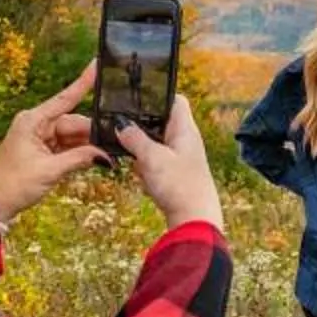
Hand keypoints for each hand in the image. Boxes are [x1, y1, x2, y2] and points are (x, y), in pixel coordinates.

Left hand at [0, 63, 104, 224]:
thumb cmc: (13, 184)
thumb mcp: (50, 171)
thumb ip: (79, 159)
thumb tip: (104, 155)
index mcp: (33, 120)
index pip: (64, 98)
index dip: (83, 82)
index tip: (96, 65)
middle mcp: (36, 124)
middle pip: (73, 122)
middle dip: (91, 133)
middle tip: (112, 145)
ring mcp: (39, 137)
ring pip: (72, 135)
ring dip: (86, 146)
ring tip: (104, 156)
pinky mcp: (42, 150)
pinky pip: (66, 146)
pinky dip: (78, 153)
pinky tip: (92, 159)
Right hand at [119, 94, 224, 232]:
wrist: (195, 221)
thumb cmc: (179, 185)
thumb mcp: (151, 158)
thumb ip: (134, 139)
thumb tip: (121, 125)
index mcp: (185, 129)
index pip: (174, 100)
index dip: (156, 95)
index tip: (135, 97)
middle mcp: (186, 141)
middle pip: (161, 123)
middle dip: (141, 129)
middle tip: (123, 132)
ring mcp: (182, 159)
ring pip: (156, 146)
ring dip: (142, 152)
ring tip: (135, 161)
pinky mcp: (177, 176)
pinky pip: (157, 165)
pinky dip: (147, 169)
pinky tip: (144, 179)